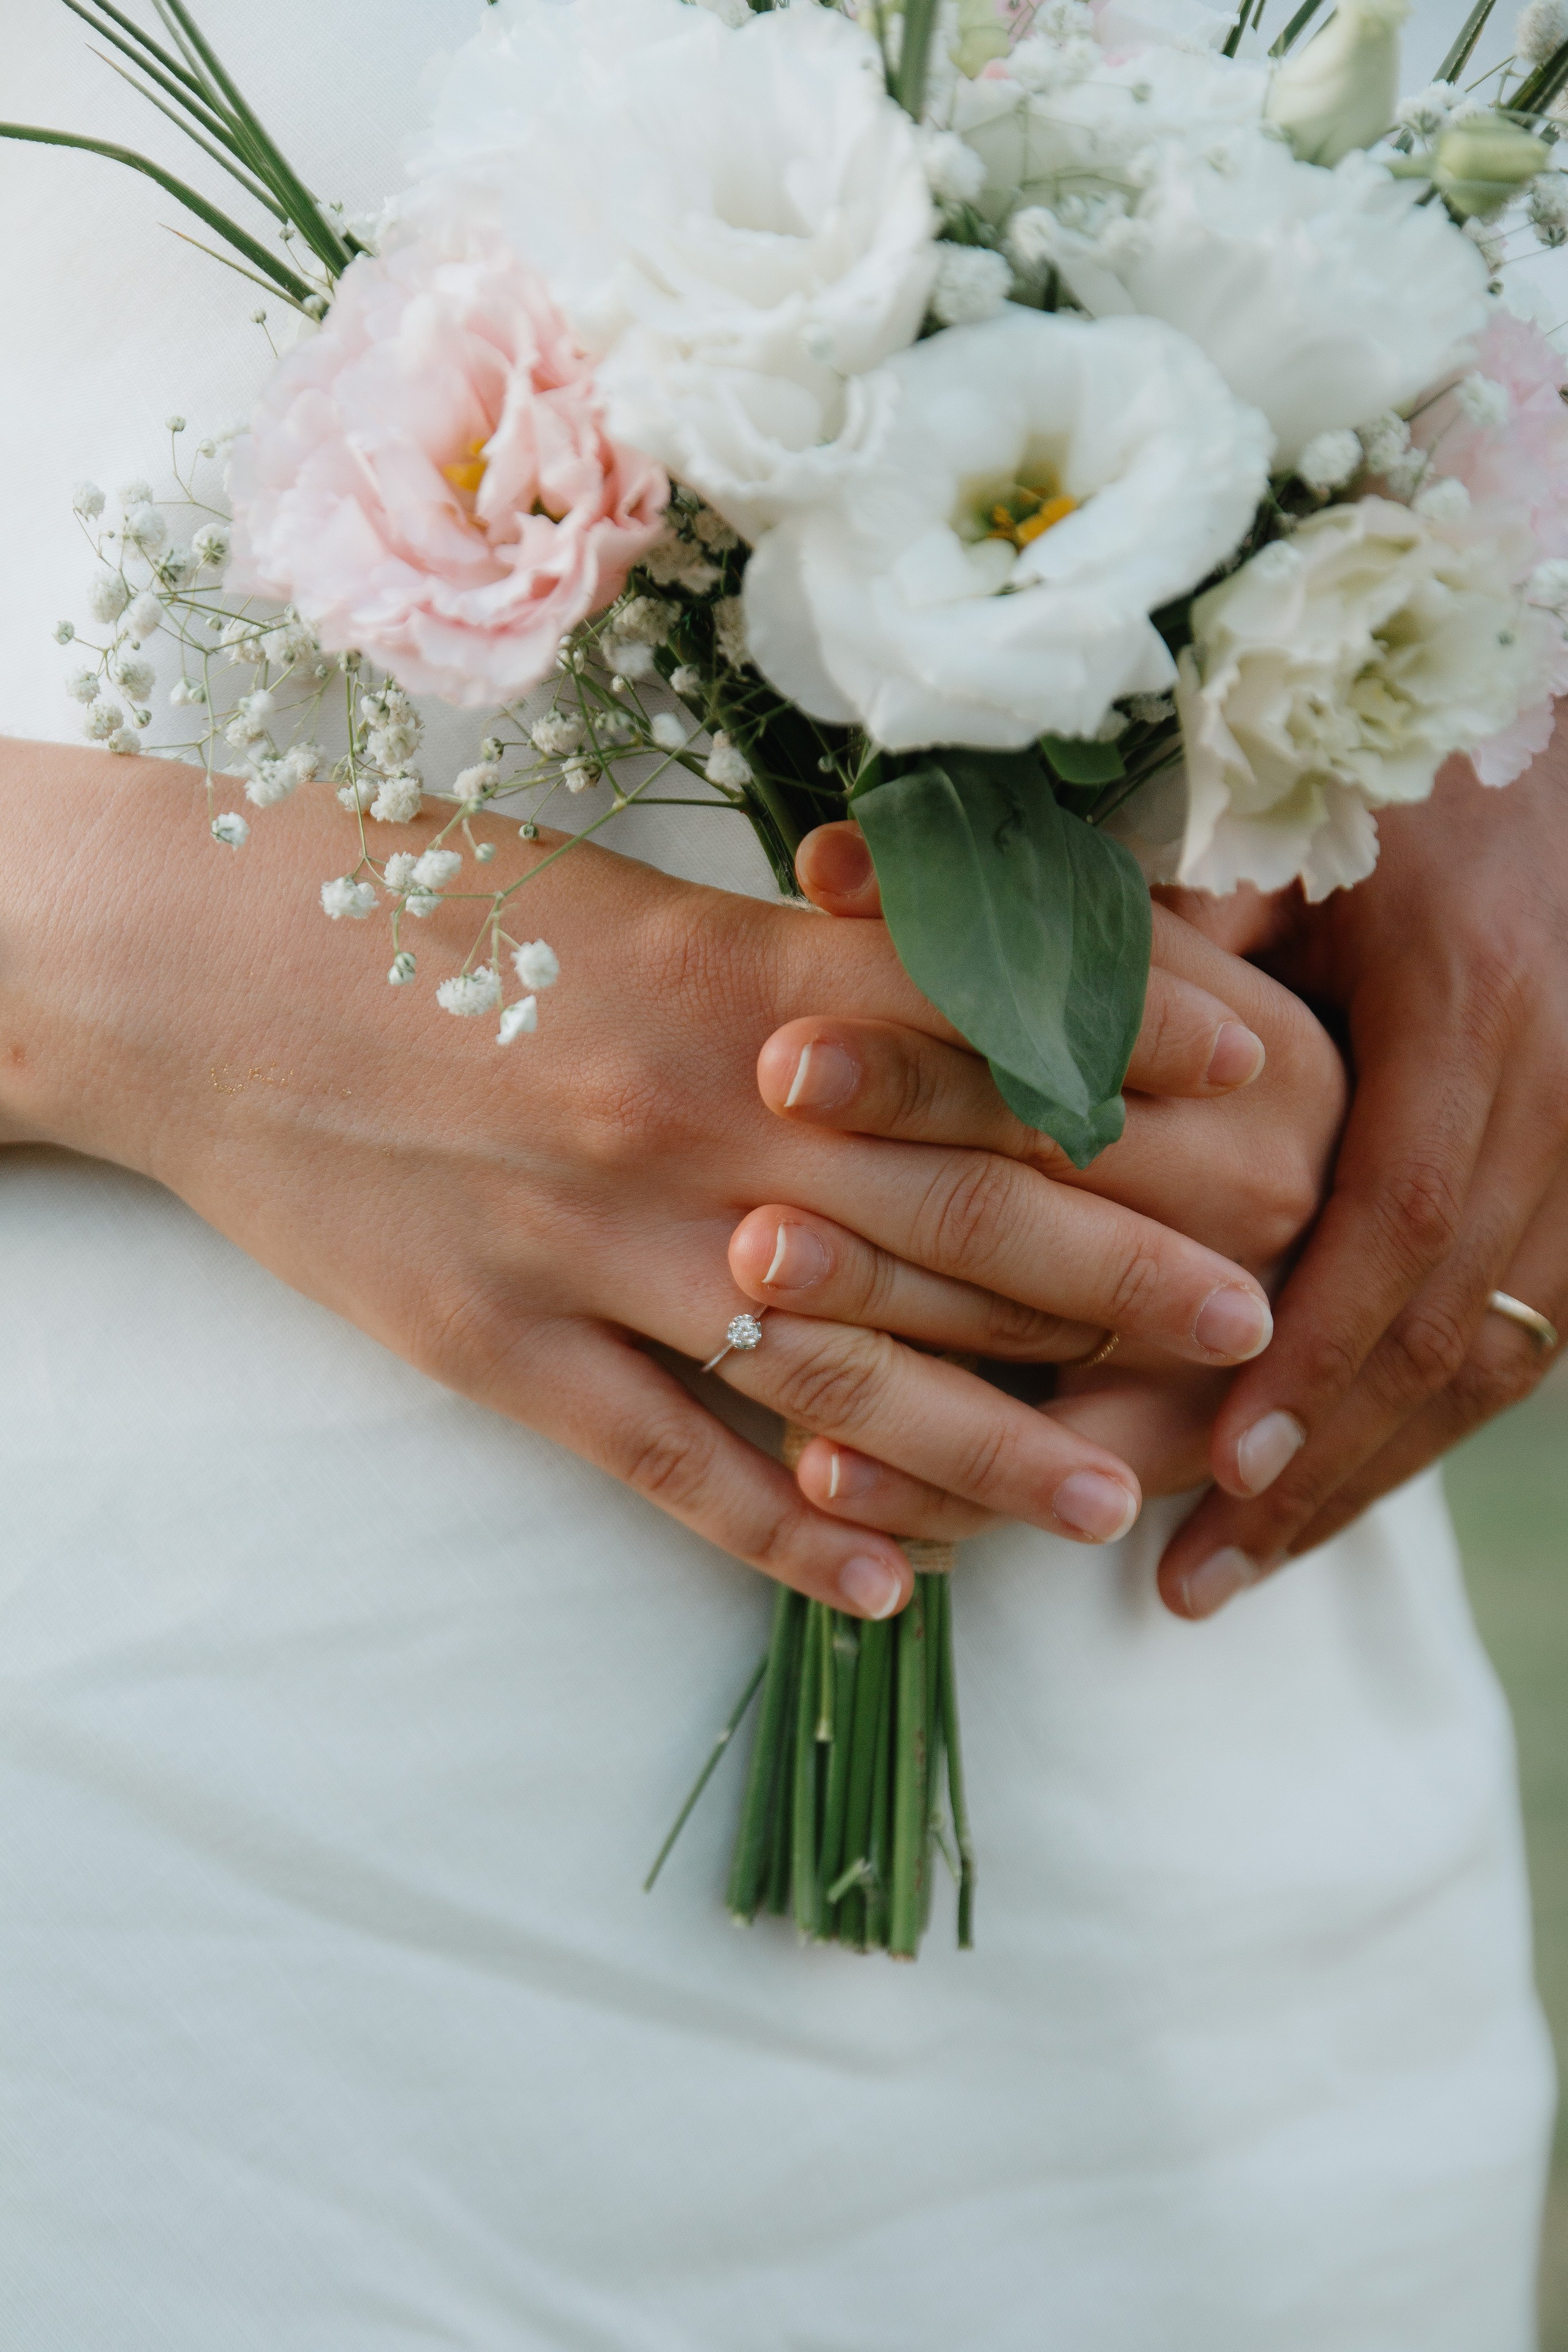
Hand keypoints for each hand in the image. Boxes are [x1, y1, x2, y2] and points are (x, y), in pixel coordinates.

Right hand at [0, 742, 1279, 1616]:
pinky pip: (667, 1463)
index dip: (1128, 1069)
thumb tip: (954, 1013)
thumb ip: (791, 964)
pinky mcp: (497, 1347)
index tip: (1251, 1104)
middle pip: (945, 1217)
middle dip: (1115, 1278)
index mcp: (724, 981)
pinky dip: (780, 1539)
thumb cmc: (422, 914)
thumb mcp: (624, 907)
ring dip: (982, 1445)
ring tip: (1099, 1503)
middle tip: (1240, 1334)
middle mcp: (686, 1121)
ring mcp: (590, 1246)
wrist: (195, 972)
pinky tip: (883, 1592)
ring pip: (831, 1374)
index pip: (976, 1035)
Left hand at [1155, 737, 1567, 1616]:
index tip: (1215, 1466)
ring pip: (1500, 1351)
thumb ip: (1147, 919)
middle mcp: (1551, 1090)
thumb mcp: (1285, 820)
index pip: (1391, 1218)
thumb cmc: (1404, 771)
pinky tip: (1341, 1484)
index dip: (1308, 1354)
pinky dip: (1433, 1419)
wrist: (1562, 742)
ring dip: (1374, 1470)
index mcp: (1460, 1006)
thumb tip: (933, 947)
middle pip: (1451, 1323)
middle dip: (1327, 1462)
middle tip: (1198, 1573)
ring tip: (1244, 1564)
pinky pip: (1532, 1328)